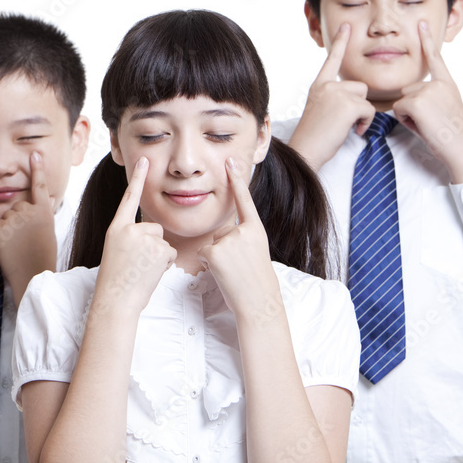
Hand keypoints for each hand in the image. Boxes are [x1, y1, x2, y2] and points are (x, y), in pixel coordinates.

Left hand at [0, 152, 57, 306]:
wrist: (32, 274)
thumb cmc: (42, 255)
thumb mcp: (48, 230)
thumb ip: (44, 212)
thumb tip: (49, 197)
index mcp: (43, 211)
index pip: (39, 185)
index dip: (38, 169)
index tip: (34, 154)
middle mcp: (29, 211)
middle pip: (18, 204)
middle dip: (18, 217)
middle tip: (24, 237)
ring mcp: (14, 219)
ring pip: (6, 214)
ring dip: (8, 224)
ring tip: (16, 243)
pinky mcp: (0, 228)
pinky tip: (7, 244)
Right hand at [92, 157, 174, 316]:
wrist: (116, 299)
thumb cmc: (117, 279)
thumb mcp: (117, 250)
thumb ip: (131, 237)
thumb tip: (152, 233)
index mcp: (116, 228)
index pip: (128, 198)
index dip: (137, 178)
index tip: (143, 159)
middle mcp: (129, 229)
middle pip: (154, 228)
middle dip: (153, 245)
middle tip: (138, 264)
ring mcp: (144, 238)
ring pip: (163, 241)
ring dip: (158, 256)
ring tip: (142, 269)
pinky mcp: (158, 249)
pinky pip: (169, 252)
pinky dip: (164, 264)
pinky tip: (150, 273)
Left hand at [198, 158, 279, 321]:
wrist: (258, 302)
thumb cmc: (255, 280)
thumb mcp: (254, 251)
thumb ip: (240, 237)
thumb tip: (220, 237)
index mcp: (255, 229)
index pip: (244, 200)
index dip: (237, 180)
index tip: (231, 160)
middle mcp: (242, 231)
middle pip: (220, 231)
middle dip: (224, 249)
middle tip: (240, 266)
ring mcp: (228, 241)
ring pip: (211, 244)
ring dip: (217, 258)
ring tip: (233, 272)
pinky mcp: (214, 253)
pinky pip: (203, 254)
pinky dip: (209, 265)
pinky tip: (224, 274)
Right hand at [289, 24, 375, 170]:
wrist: (305, 150)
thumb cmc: (314, 137)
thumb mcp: (322, 110)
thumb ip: (334, 98)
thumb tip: (356, 98)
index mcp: (319, 86)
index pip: (332, 60)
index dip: (340, 42)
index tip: (346, 26)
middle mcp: (326, 85)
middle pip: (359, 86)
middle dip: (358, 104)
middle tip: (343, 121)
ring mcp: (336, 93)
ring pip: (365, 98)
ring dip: (362, 114)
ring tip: (346, 126)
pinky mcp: (348, 104)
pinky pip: (369, 110)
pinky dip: (365, 123)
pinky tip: (352, 130)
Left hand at [393, 21, 462, 182]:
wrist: (461, 148)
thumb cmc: (450, 134)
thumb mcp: (444, 108)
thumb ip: (430, 95)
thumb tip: (409, 96)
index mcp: (447, 84)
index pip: (435, 59)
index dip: (427, 40)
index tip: (421, 23)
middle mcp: (439, 84)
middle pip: (407, 90)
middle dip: (411, 108)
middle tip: (430, 121)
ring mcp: (428, 91)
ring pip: (401, 100)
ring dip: (408, 115)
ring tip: (427, 124)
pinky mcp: (417, 101)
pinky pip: (397, 110)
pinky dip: (405, 121)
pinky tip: (422, 126)